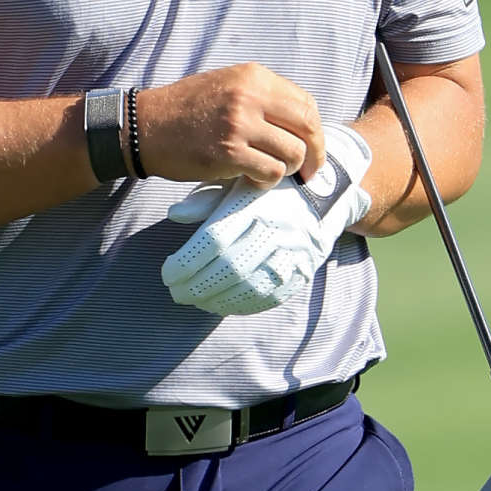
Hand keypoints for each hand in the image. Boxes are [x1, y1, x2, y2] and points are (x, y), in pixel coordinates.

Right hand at [134, 62, 325, 187]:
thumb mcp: (227, 85)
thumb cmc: (187, 109)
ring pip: (292, 153)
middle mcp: (250, 96)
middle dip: (315, 154)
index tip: (313, 147)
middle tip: (309, 172)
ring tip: (269, 172)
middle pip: (307, 128)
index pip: (305, 103)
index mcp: (253, 77)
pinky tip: (252, 179)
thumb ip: (262, 97)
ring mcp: (239, 125)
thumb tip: (300, 123)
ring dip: (287, 169)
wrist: (146, 126)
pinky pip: (270, 172)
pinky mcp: (229, 154)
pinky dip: (267, 181)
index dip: (316, 131)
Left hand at [160, 130, 372, 317]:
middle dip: (197, 285)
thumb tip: (174, 214)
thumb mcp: (236, 184)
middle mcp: (277, 229)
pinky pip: (270, 296)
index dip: (187, 261)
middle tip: (176, 292)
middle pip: (230, 267)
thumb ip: (205, 200)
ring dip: (216, 299)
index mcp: (256, 204)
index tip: (167, 272)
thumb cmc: (265, 190)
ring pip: (250, 286)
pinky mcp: (302, 271)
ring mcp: (293, 253)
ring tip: (194, 300)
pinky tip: (220, 305)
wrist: (323, 196)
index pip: (215, 239)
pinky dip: (241, 305)